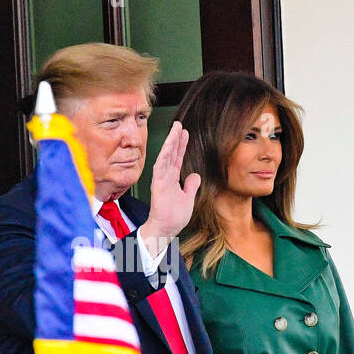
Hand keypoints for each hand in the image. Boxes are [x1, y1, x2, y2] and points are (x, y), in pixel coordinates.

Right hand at [139, 121, 200, 245]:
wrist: (166, 229)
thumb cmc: (174, 216)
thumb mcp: (188, 198)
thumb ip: (190, 186)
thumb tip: (195, 175)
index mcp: (172, 178)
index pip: (177, 158)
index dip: (181, 145)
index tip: (185, 133)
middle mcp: (165, 176)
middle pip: (171, 153)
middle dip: (176, 139)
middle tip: (179, 124)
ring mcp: (161, 179)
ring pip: (165, 156)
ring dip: (170, 143)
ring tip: (175, 129)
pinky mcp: (158, 185)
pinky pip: (160, 167)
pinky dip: (164, 156)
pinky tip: (168, 146)